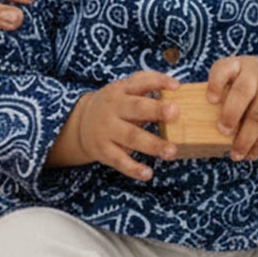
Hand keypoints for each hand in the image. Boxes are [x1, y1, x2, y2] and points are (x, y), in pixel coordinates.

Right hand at [53, 70, 180, 180]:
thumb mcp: (124, 88)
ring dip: (152, 145)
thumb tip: (175, 85)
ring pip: (132, 137)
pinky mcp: (104, 151)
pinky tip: (148, 174)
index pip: (140, 82)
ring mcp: (108, 131)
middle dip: (156, 110)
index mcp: (121, 91)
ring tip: (171, 151)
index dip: (158, 82)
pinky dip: (133, 169)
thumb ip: (147, 82)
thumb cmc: (114, 104)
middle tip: (175, 113)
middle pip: (136, 109)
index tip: (176, 86)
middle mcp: (113, 109)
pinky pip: (120, 161)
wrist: (81, 123)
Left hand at [206, 57, 257, 161]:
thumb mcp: (237, 78)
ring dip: (245, 139)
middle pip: (243, 92)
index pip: (224, 69)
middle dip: (231, 114)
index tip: (210, 100)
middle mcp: (256, 73)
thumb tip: (198, 125)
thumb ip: (221, 94)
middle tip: (223, 131)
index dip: (216, 84)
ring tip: (235, 155)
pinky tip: (251, 154)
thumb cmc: (250, 84)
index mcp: (237, 66)